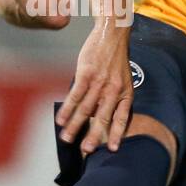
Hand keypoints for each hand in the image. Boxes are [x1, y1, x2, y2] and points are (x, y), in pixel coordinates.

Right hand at [56, 20, 132, 154]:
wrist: (112, 34)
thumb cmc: (115, 59)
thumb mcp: (123, 79)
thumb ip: (115, 98)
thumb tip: (100, 116)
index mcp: (125, 93)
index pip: (121, 118)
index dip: (117, 134)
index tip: (112, 149)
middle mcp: (113, 90)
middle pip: (102, 118)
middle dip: (93, 136)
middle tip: (86, 151)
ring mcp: (99, 82)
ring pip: (85, 109)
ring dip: (75, 126)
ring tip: (67, 139)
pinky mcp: (86, 74)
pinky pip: (75, 95)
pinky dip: (67, 109)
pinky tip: (61, 119)